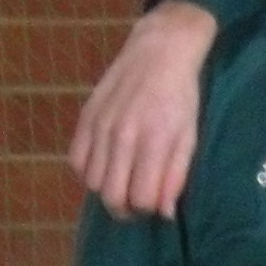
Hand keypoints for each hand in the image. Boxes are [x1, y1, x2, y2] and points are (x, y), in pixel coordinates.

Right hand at [68, 0, 215, 218]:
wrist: (158, 52)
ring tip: (121, 184)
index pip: (141, 198)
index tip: (155, 203)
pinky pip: (76, 160)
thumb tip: (165, 213)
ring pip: (92, 182)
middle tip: (136, 204)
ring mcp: (100, 126)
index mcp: (153, 142)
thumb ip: (176, 176)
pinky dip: (87, 172)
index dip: (148, 209)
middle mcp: (122, 136)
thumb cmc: (181, 97)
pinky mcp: (86, 117)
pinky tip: (104, 167)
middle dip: (125, 209)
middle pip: (112, 196)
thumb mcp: (189, 137)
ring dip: (106, 191)